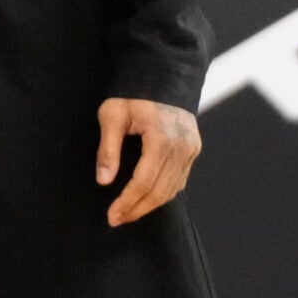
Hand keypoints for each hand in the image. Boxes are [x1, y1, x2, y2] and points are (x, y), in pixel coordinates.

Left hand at [97, 96, 199, 225]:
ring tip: (128, 214)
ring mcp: (191, 150)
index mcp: (161, 138)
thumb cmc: (131, 95)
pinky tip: (146, 200)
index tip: (112, 215)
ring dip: (150, 205)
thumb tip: (104, 181)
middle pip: (160, 191)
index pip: (144, 181)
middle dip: (138, 209)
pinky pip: (179, 180)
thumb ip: (108, 149)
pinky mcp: (193, 151)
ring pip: (172, 189)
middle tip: (117, 220)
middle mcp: (181, 148)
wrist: (161, 77)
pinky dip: (163, 193)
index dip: (128, 201)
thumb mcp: (112, 114)